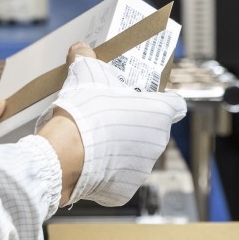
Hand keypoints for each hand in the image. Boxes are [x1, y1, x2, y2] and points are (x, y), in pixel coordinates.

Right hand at [36, 43, 186, 206]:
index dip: (162, 100)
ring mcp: (141, 170)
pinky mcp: (123, 191)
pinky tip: (89, 159)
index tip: (146, 97)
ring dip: (119, 147)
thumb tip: (81, 48)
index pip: (174, 104)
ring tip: (95, 136)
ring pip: (134, 154)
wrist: (64, 151)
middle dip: (132, 122)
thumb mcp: (85, 71)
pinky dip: (106, 171)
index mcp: (159, 113)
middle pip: (151, 129)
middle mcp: (157, 144)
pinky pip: (117, 177)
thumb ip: (86, 57)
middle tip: (109, 113)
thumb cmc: (85, 108)